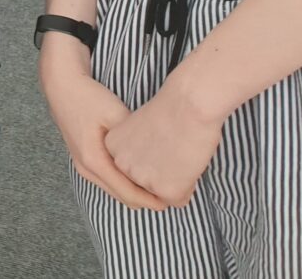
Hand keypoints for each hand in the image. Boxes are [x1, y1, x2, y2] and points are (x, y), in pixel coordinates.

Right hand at [39, 50, 167, 210]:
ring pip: (116, 190)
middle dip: (149, 200)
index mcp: (94, 161)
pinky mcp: (84, 160)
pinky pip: (109, 181)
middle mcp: (86, 169)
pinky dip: (127, 183)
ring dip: (137, 192)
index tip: (177, 200)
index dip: (154, 201)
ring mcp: (83, 166)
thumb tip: (161, 157)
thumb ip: (135, 139)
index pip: (129, 194)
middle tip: (176, 195)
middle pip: (123, 197)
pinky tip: (141, 174)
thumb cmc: (87, 97)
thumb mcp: (116, 115)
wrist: (61, 86)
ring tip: (162, 185)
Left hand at [103, 80, 224, 207]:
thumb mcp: (138, 128)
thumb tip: (149, 165)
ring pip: (162, 192)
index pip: (131, 168)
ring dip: (176, 179)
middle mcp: (121, 165)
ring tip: (181, 152)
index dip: (152, 158)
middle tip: (174, 148)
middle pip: (145, 183)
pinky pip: (180, 198)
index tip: (161, 142)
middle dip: (163, 173)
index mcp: (112, 147)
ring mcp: (142, 179)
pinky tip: (189, 162)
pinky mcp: (165, 190)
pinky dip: (189, 184)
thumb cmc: (170, 107)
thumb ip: (136, 149)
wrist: (188, 103)